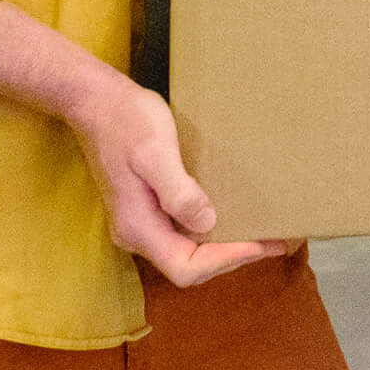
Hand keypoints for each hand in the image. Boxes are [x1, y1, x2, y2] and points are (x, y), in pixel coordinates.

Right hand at [64, 75, 299, 285]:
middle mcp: (136, 233)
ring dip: (222, 245)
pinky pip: (180, 231)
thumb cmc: (127, 122)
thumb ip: (179, 192)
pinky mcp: (144, 208)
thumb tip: (207, 222)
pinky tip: (229, 213)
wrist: (96, 102)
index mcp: (138, 227)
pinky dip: (209, 229)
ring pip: (185, 250)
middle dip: (231, 257)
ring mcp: (139, 222)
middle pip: (188, 265)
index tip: (261, 244)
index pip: (186, 268)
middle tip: (274, 241)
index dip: (225, 261)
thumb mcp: (156, 153)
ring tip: (260, 232)